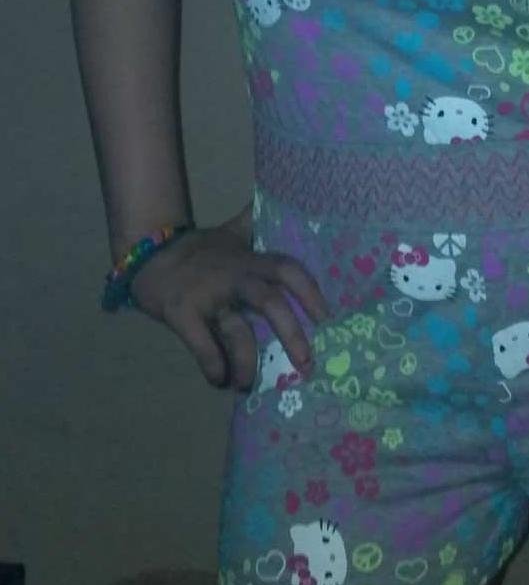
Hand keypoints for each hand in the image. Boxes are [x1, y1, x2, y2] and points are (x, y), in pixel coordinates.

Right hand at [129, 209, 329, 391]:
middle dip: (292, 334)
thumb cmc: (198, 251)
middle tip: (307, 365)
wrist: (146, 255)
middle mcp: (232, 276)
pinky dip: (212, 366)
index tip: (327, 317)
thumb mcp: (231, 233)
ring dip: (247, 362)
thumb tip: (276, 198)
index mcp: (249, 261)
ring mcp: (206, 295)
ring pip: (236, 330)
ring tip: (250, 386)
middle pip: (269, 301)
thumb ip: (255, 222)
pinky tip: (219, 381)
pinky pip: (201, 345)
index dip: (309, 290)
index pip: (286, 268)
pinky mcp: (181, 313)